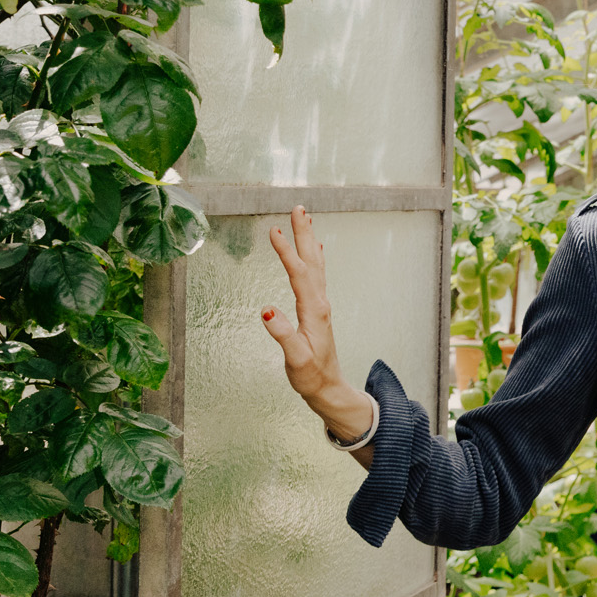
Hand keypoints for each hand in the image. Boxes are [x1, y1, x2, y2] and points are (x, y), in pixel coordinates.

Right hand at [261, 206, 371, 440]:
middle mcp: (320, 303)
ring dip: (309, 241)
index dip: (286, 252)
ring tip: (305, 219)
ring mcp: (320, 306)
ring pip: (315, 266)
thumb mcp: (296, 359)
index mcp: (314, 311)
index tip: (273, 230)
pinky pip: (316, 276)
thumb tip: (267, 309)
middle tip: (299, 208)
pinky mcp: (317, 310)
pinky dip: (313, 258)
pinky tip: (314, 251)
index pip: (299, 275)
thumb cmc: (311, 376)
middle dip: (304, 234)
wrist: (328, 389)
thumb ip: (283, 335)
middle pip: (311, 262)